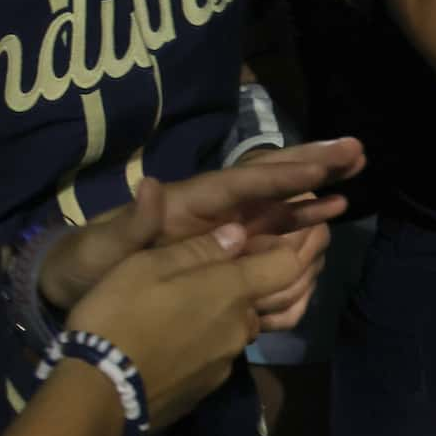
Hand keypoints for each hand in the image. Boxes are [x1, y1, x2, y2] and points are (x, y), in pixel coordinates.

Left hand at [39, 139, 364, 310]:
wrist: (76, 285)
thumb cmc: (88, 264)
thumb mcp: (102, 249)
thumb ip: (131, 223)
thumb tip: (153, 186)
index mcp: (191, 203)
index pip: (245, 183)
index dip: (283, 173)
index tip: (321, 163)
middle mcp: (215, 209)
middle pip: (271, 180)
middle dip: (313, 163)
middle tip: (358, 149)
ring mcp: (224, 228)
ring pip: (280, 203)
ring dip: (317, 188)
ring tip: (357, 171)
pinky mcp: (226, 250)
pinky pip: (273, 233)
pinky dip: (303, 222)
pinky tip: (330, 215)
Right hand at [65, 203, 317, 431]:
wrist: (95, 398)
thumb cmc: (120, 317)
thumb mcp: (147, 266)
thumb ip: (198, 249)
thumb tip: (238, 234)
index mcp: (232, 292)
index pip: (287, 265)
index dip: (275, 250)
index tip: (248, 247)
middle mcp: (239, 328)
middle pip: (254, 300)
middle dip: (233, 289)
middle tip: (189, 284)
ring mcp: (223, 364)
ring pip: (231, 330)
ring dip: (213, 320)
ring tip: (170, 318)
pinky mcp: (204, 392)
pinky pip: (212, 359)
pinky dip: (196, 350)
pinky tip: (163, 349)